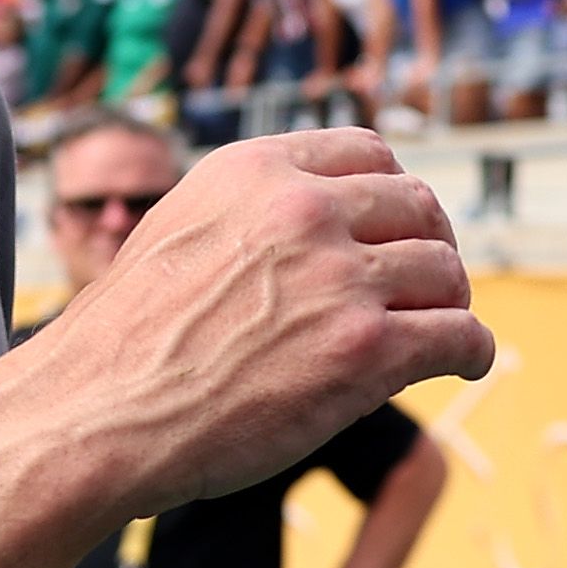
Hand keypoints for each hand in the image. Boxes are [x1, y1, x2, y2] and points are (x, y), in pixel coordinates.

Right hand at [17, 129, 488, 516]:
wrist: (95, 415)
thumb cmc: (123, 341)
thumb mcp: (177, 229)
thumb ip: (246, 212)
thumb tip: (303, 216)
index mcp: (256, 170)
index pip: (368, 153)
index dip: (393, 193)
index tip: (397, 226)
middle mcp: (304, 210)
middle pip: (419, 206)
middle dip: (431, 245)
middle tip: (428, 284)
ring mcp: (340, 278)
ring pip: (446, 271)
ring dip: (451, 302)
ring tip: (442, 328)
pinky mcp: (366, 352)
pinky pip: (459, 336)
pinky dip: (472, 352)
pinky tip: (463, 365)